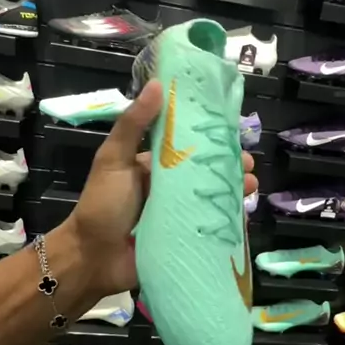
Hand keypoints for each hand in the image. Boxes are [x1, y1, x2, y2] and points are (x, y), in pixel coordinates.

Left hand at [66, 80, 257, 296]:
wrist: (93, 258)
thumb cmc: (102, 205)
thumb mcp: (114, 159)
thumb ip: (134, 124)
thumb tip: (157, 85)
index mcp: (153, 166)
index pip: (188, 147)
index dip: (211, 141)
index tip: (234, 135)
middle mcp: (169, 189)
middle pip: (205, 174)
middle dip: (230, 169)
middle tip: (250, 167)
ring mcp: (178, 216)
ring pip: (212, 200)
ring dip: (234, 193)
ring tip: (251, 188)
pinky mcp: (183, 240)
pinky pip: (210, 228)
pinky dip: (228, 222)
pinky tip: (245, 217)